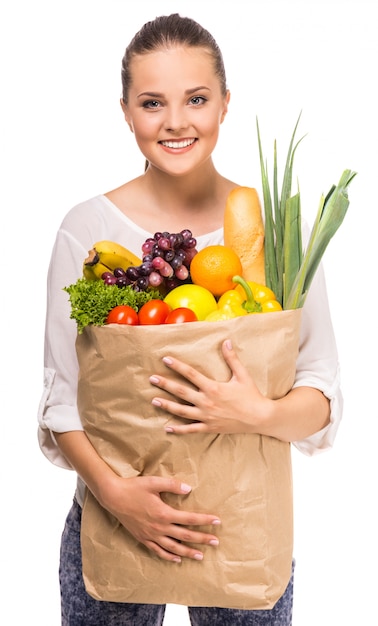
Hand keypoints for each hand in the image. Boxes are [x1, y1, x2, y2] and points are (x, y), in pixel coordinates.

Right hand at [101, 474, 220, 562]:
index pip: (189, 519)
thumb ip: (172, 485)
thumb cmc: (134, 487)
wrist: (113, 497)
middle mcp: (159, 527)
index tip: (217, 521)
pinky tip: (177, 559)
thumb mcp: (154, 482)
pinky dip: (169, 556)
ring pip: (173, 547)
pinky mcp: (143, 538)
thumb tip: (189, 489)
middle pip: (185, 536)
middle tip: (216, 542)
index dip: (204, 520)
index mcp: (164, 513)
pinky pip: (158, 551)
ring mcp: (151, 535)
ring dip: (188, 552)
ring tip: (200, 556)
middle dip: (202, 539)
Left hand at [149, 339, 272, 434]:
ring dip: (167, 405)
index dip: (177, 366)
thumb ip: (232, 359)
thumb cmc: (251, 396)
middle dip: (165, 384)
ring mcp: (206, 416)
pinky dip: (179, 430)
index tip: (165, 359)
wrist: (260, 418)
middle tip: (151, 379)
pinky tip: (168, 428)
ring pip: (181, 411)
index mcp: (213, 387)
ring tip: (154, 400)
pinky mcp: (209, 427)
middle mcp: (206, 402)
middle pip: (181, 392)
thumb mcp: (242, 375)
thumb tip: (226, 341)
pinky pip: (191, 429)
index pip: (190, 374)